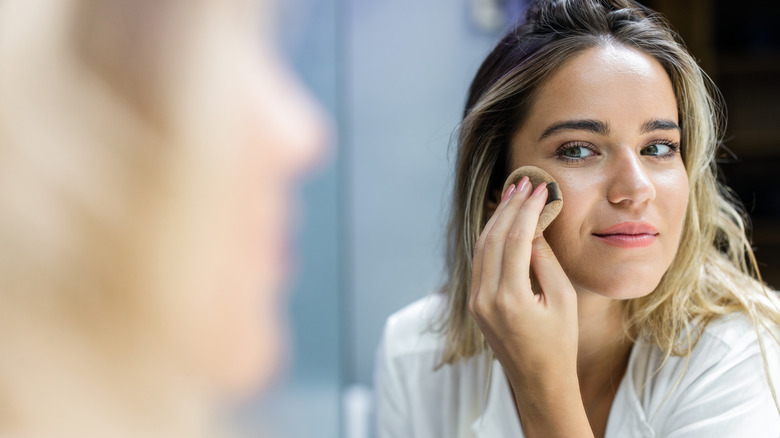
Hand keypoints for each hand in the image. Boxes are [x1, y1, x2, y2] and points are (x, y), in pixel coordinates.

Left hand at [469, 177, 586, 435]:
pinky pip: (480, 261)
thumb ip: (545, 260)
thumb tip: (534, 226)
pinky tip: (501, 221)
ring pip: (481, 247)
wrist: (538, 381)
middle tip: (524, 183)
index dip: (527, 210)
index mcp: (510, 298)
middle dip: (509, 207)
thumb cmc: (559, 343)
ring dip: (497, 218)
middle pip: (493, 238)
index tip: (539, 189)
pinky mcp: (475, 303)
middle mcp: (485, 298)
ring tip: (513, 194)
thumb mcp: (562, 299)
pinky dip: (490, 238)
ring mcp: (476, 301)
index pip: (515, 240)